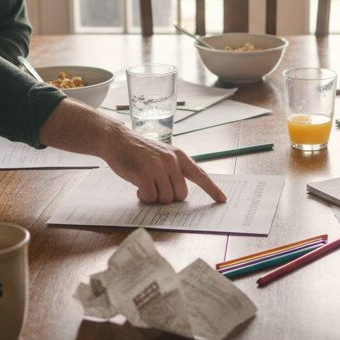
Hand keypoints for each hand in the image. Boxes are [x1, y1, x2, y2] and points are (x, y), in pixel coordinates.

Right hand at [103, 129, 227, 204]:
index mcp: (179, 156)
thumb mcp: (161, 156)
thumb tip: (179, 194)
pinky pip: (150, 197)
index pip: (200, 175)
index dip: (212, 189)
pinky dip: (144, 196)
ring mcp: (159, 167)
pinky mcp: (145, 174)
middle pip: (180, 195)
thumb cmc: (138, 151)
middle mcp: (172, 160)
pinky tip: (138, 187)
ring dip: (153, 197)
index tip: (222, 199)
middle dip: (168, 197)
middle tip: (155, 188)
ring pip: (165, 198)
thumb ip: (173, 171)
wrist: (117, 140)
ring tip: (144, 184)